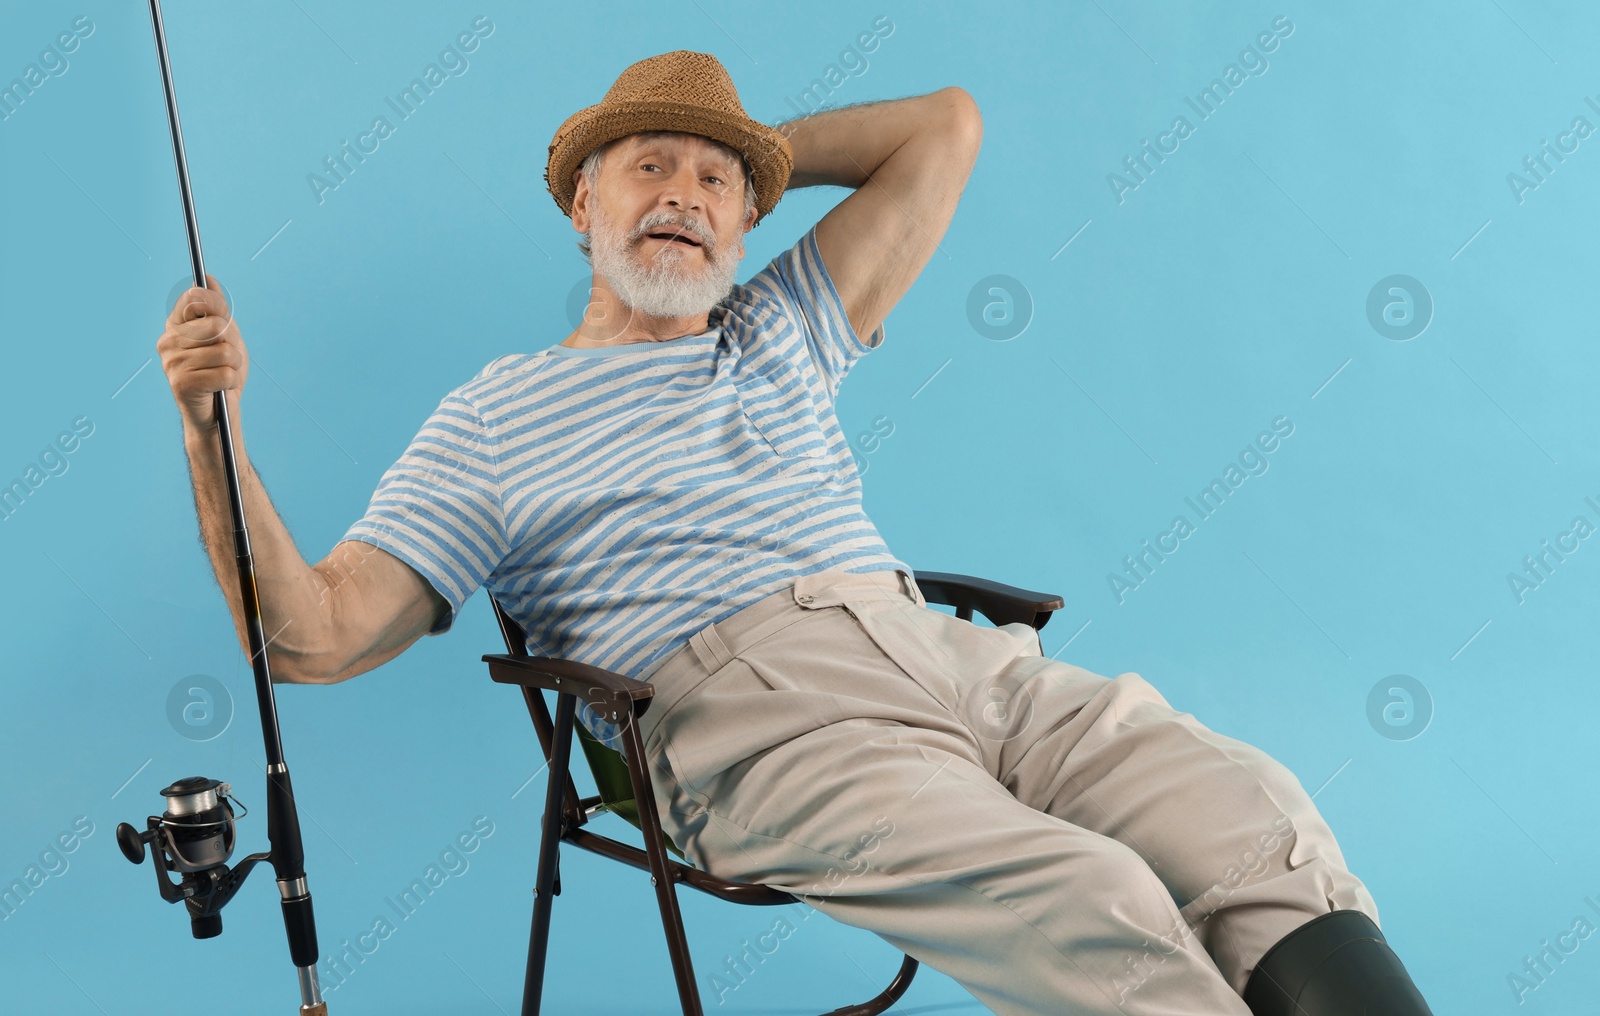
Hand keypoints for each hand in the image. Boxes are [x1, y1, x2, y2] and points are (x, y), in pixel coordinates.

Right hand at [158, 273, 247, 429]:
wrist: (219, 411)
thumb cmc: (222, 371)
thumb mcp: (226, 336)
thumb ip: (218, 309)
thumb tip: (208, 279)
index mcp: (176, 325)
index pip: (196, 298)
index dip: (219, 307)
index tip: (224, 321)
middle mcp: (168, 340)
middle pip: (217, 325)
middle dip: (232, 343)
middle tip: (226, 358)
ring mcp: (171, 362)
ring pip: (224, 352)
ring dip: (233, 366)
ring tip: (223, 373)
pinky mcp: (180, 384)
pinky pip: (224, 373)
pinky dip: (231, 381)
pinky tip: (220, 387)